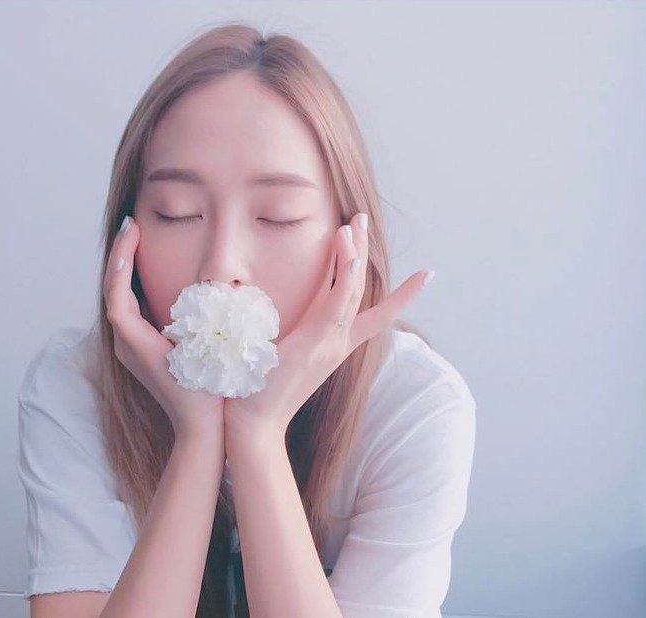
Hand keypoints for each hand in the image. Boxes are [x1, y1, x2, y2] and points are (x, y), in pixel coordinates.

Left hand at [104, 216, 224, 438]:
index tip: (131, 229)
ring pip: (119, 302)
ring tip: (137, 244)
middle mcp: (124, 345)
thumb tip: (206, 281)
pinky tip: (148, 278)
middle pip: (113, 291)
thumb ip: (196, 315)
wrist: (201, 433)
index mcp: (132, 340)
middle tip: (131, 227)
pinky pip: (129, 314)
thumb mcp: (201, 347)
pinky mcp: (140, 356)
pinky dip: (134, 290)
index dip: (121, 256)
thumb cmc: (206, 391)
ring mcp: (130, 352)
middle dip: (120, 257)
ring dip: (125, 272)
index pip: (116, 289)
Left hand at [223, 212, 431, 438]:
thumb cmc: (260, 391)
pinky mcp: (316, 341)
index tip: (426, 275)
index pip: (372, 313)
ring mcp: (330, 341)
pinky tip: (349, 254)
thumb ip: (284, 334)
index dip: (399, 295)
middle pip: (359, 288)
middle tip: (361, 218)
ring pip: (351, 290)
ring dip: (354, 253)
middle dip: (362, 251)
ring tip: (354, 222)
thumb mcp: (279, 355)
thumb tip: (266, 314)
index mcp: (332, 344)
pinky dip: (346, 278)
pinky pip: (337, 304)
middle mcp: (337, 341)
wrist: (256, 425)